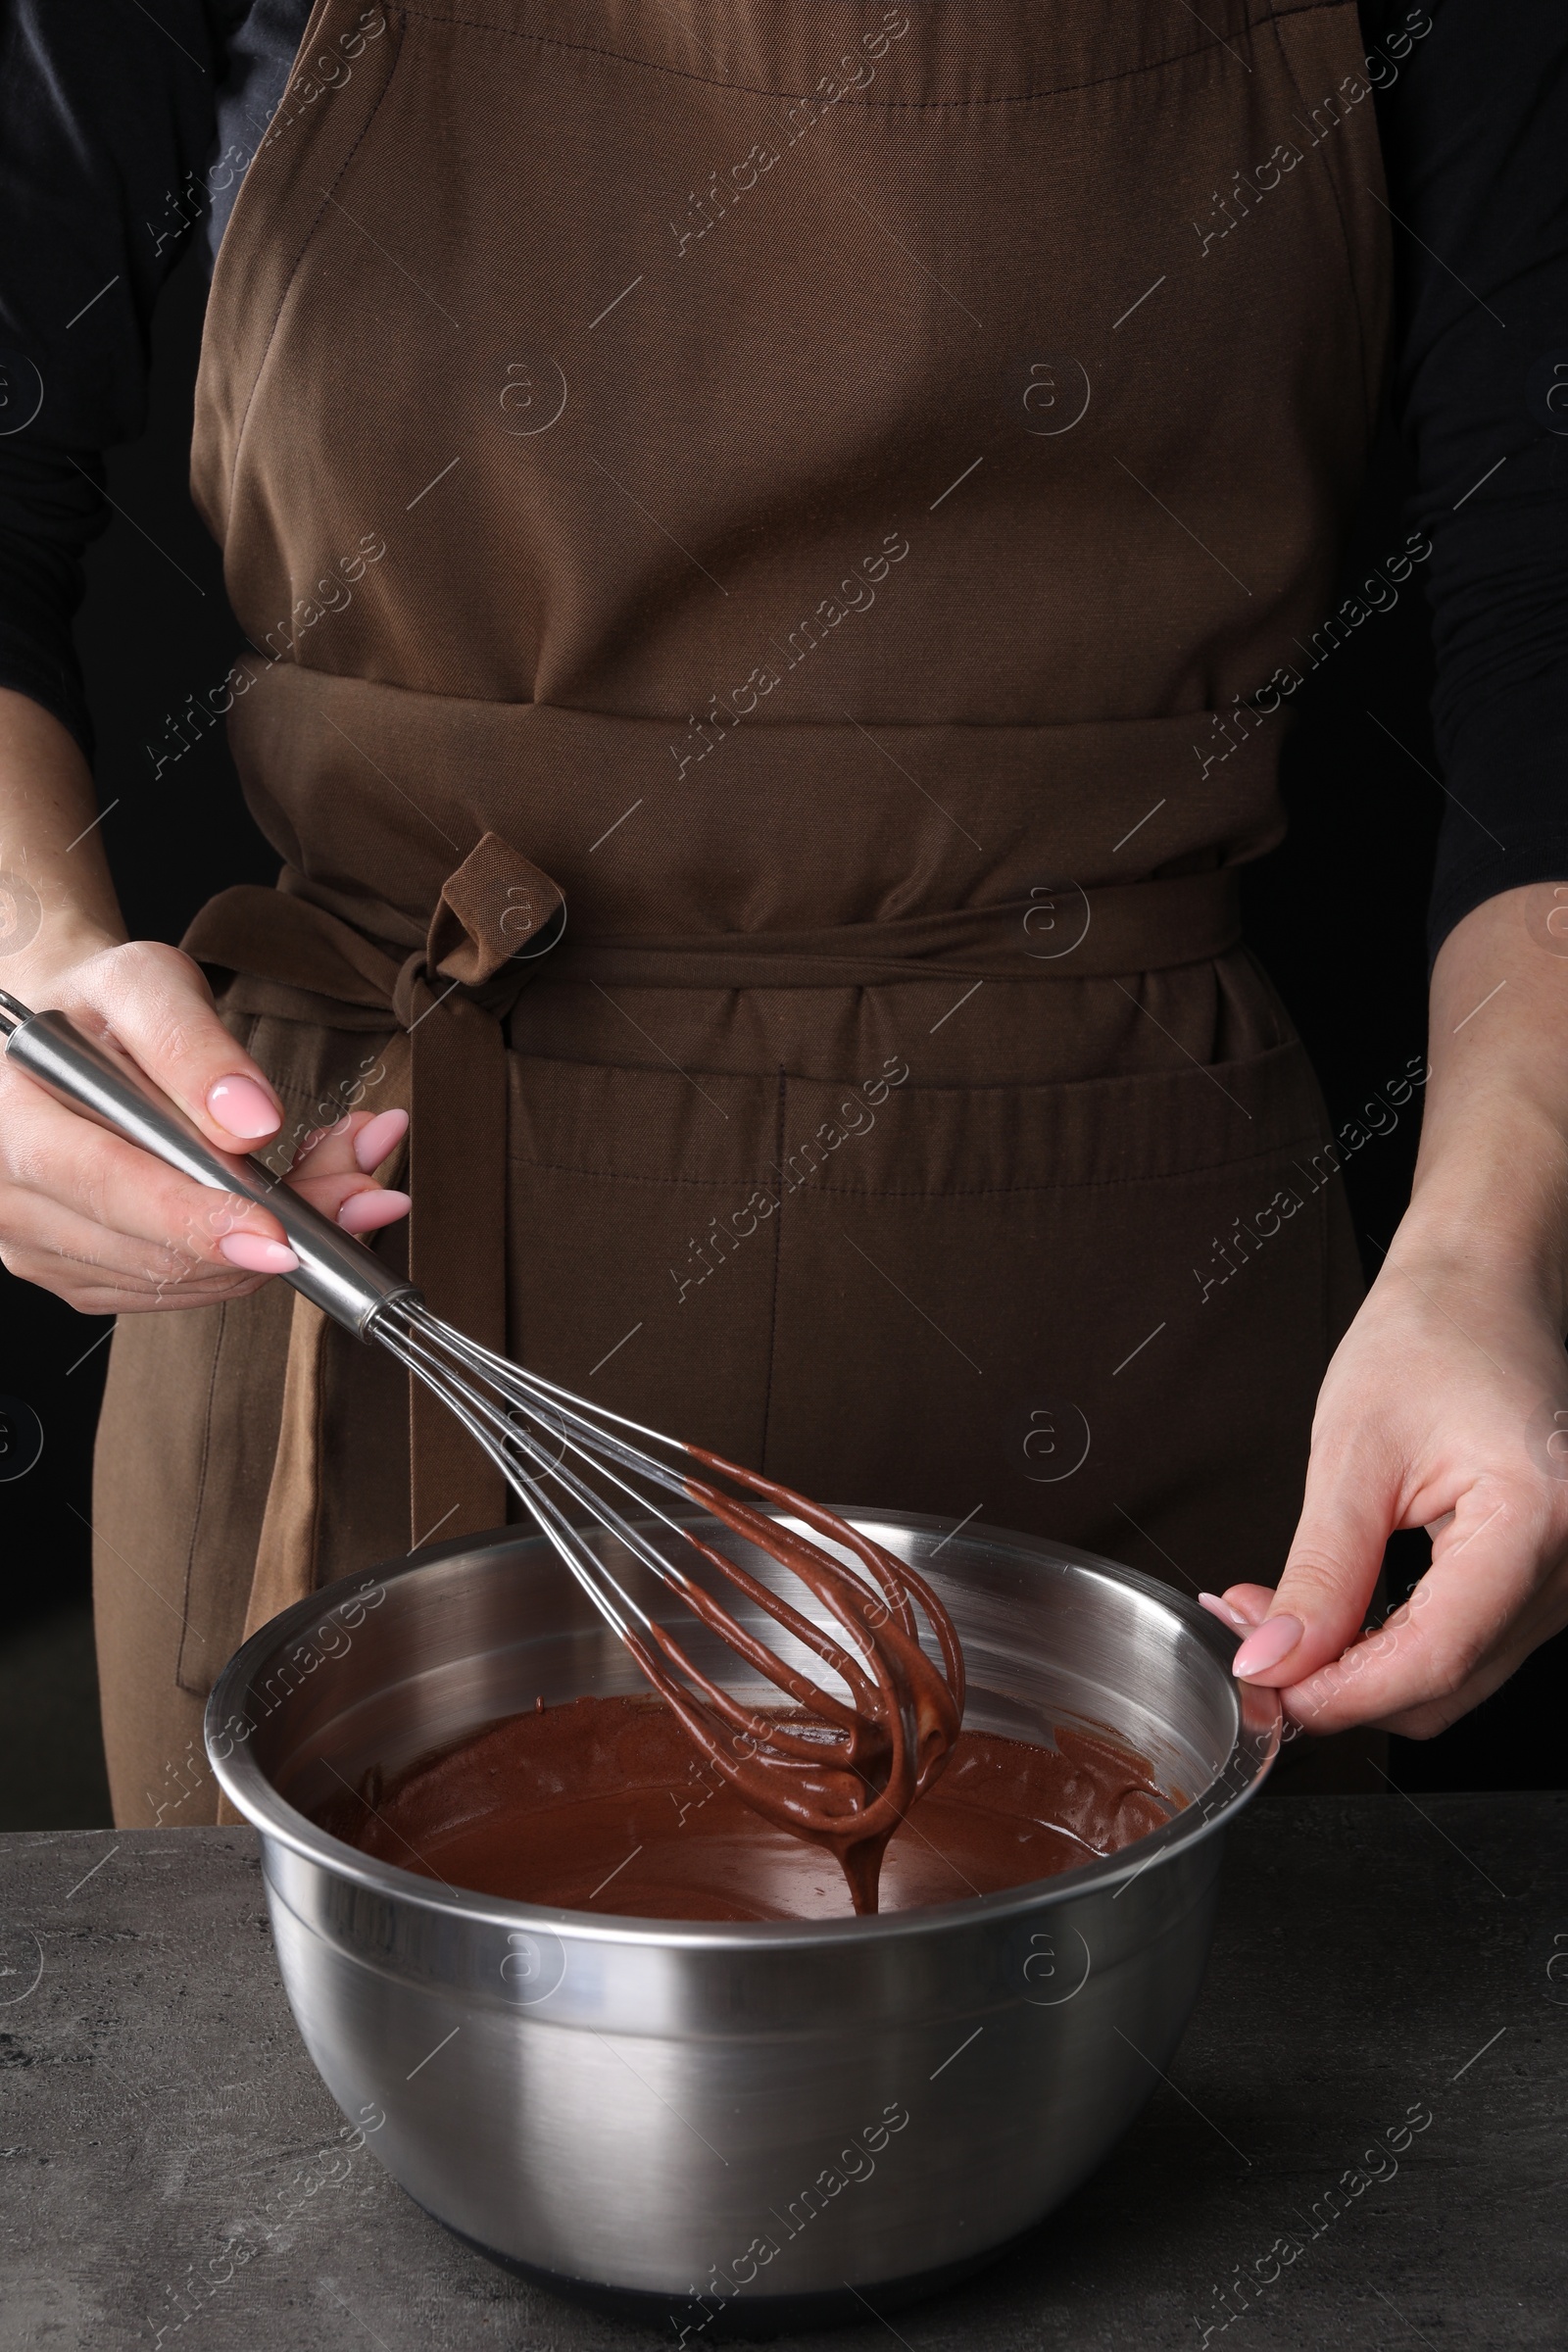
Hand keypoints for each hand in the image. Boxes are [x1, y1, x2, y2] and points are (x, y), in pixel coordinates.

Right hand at [0, 933, 408, 1314]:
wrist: (63, 1036)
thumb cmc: (96, 1005)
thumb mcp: (144, 984)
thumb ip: (193, 1045)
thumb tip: (248, 1121)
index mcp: (8, 1119)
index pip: (105, 1184)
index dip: (196, 1217)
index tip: (277, 1232)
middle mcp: (13, 1199)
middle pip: (153, 1248)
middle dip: (272, 1232)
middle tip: (365, 1191)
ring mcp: (41, 1248)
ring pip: (180, 1279)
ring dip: (278, 1245)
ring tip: (347, 1182)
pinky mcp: (83, 1275)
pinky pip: (180, 1290)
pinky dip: (251, 1257)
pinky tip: (296, 1208)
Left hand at [1200, 1234, 1567, 1737]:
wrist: (1484, 1288)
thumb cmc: (1431, 1336)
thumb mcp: (1353, 1451)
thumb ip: (1319, 1572)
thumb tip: (1275, 1660)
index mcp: (1537, 1520)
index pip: (1435, 1657)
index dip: (1340, 1690)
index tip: (1264, 1682)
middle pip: (1447, 1684)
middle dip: (1339, 1681)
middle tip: (1252, 1638)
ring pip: (1455, 1677)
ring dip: (1363, 1668)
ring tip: (1281, 1615)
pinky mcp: (1545, 1580)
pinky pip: (1469, 1645)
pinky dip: (1397, 1644)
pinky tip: (1339, 1613)